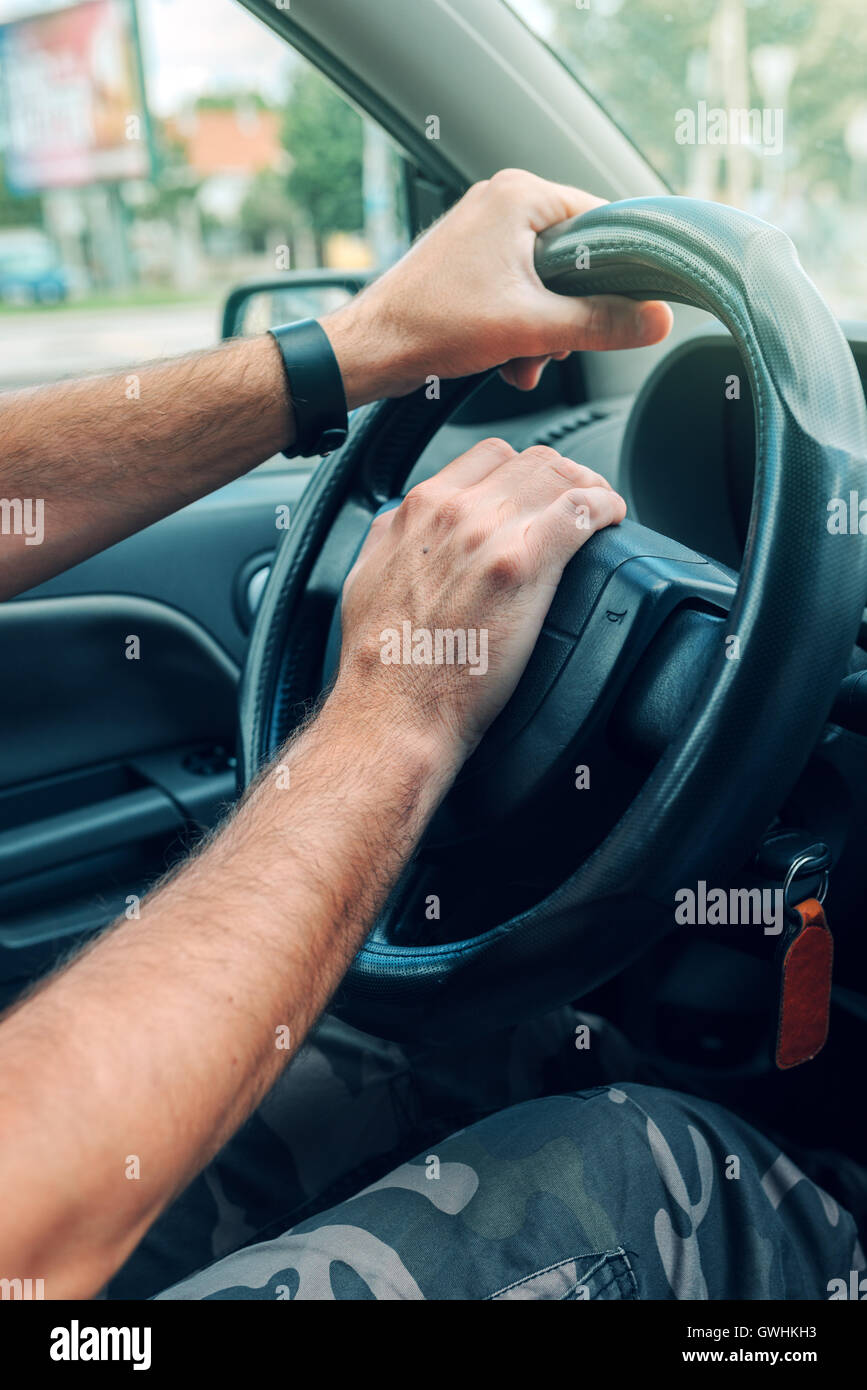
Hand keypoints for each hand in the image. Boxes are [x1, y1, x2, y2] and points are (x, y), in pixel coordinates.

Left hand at [321, 168, 672, 406]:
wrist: (371, 350)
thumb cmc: (434, 325)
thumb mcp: (532, 328)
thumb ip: (601, 324)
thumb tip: (657, 320)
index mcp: (519, 195)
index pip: (603, 219)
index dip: (620, 267)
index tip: (629, 303)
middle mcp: (501, 203)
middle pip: (575, 259)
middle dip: (569, 314)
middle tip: (551, 345)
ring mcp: (483, 233)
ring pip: (547, 284)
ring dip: (543, 332)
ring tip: (521, 360)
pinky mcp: (470, 264)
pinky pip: (518, 293)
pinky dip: (519, 330)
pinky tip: (507, 362)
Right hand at [332, 438, 626, 765]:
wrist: (394, 710)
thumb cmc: (382, 664)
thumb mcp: (368, 578)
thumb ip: (391, 541)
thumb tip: (405, 528)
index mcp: (418, 511)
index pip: (490, 457)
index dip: (524, 472)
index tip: (540, 493)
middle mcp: (453, 511)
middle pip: (532, 463)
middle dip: (562, 477)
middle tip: (579, 503)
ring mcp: (490, 534)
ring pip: (559, 477)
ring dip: (589, 489)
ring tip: (601, 511)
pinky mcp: (524, 564)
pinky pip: (580, 510)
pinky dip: (605, 508)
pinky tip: (612, 519)